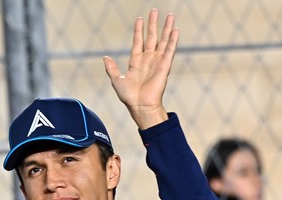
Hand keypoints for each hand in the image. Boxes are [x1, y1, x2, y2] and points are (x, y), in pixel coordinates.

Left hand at [103, 8, 178, 129]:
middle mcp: (148, 59)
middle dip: (153, 24)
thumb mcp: (116, 80)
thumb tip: (105, 57)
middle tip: (154, 11)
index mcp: (136, 61)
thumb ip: (111, 68)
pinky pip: (170, 50)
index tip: (140, 18)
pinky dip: (173, 40)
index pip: (138, 41)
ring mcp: (157, 61)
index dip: (139, 30)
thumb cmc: (128, 96)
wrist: (140, 105)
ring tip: (170, 16)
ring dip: (166, 28)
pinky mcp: (165, 65)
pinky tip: (176, 30)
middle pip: (152, 37)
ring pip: (163, 41)